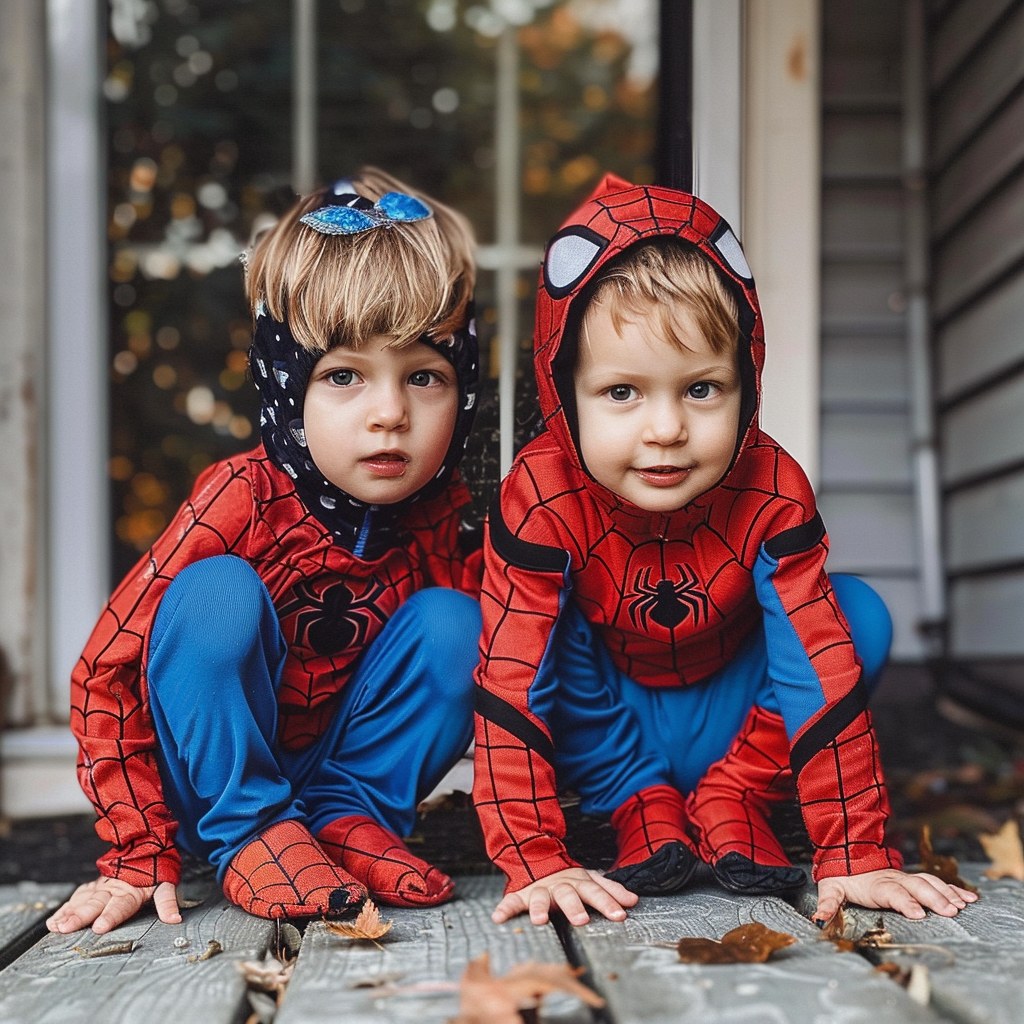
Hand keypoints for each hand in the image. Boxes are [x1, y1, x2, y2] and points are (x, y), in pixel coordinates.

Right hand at [46, 877, 180, 934]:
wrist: (145, 842)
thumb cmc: (155, 866)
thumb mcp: (166, 882)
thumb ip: (167, 902)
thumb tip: (175, 919)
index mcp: (131, 890)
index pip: (121, 906)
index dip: (110, 917)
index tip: (99, 927)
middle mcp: (113, 888)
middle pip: (95, 904)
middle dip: (80, 917)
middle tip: (67, 928)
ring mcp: (100, 886)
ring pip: (82, 900)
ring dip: (68, 914)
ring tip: (56, 927)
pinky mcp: (92, 886)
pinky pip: (76, 897)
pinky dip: (64, 909)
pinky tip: (54, 921)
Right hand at [492, 867, 637, 926]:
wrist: (537, 859)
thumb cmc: (569, 879)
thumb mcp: (590, 880)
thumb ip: (611, 890)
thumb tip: (634, 900)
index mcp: (578, 882)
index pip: (595, 891)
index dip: (607, 903)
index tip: (619, 915)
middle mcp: (559, 885)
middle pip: (568, 895)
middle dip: (574, 907)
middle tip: (581, 920)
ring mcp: (538, 889)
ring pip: (538, 897)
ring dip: (538, 908)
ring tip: (538, 920)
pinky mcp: (519, 895)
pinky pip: (510, 901)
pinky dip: (504, 908)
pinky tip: (498, 918)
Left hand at [814, 868, 978, 922]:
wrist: (847, 854)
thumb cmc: (841, 877)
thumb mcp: (830, 888)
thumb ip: (828, 903)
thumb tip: (820, 918)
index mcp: (875, 884)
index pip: (891, 892)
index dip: (905, 902)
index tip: (918, 914)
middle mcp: (893, 879)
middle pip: (916, 887)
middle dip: (933, 898)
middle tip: (950, 912)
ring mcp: (905, 878)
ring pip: (929, 883)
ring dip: (947, 893)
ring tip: (963, 905)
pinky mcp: (913, 880)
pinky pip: (936, 882)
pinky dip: (953, 889)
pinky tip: (969, 898)